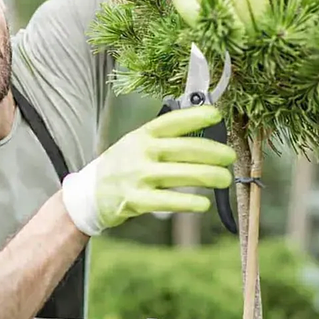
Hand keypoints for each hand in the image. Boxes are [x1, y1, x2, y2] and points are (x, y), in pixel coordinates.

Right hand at [62, 105, 236, 236]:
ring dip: (207, 175)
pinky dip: (187, 202)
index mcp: (141, 135)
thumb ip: (165, 140)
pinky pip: (167, 201)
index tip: (216, 115)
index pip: (171, 122)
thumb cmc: (121, 166)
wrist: (89, 193)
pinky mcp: (135, 200)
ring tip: (224, 179)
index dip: (195, 116)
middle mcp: (140, 153)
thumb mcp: (136, 144)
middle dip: (212, 152)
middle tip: (229, 157)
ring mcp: (137, 176)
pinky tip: (203, 203)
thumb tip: (205, 135)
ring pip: (180, 174)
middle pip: (183, 149)